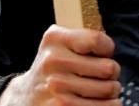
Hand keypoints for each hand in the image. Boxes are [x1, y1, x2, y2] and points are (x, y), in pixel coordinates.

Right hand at [0, 25, 121, 105]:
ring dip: (111, 92)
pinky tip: (98, 102)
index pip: (97, 40)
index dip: (107, 49)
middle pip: (108, 68)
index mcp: (55, 39)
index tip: (104, 54)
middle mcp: (53, 61)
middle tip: (104, 75)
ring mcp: (57, 86)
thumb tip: (111, 50)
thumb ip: (84, 39)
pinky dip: (107, 105)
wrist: (26, 96)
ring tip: (101, 89)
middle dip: (112, 73)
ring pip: (109, 89)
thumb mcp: (60, 45)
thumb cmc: (54, 68)